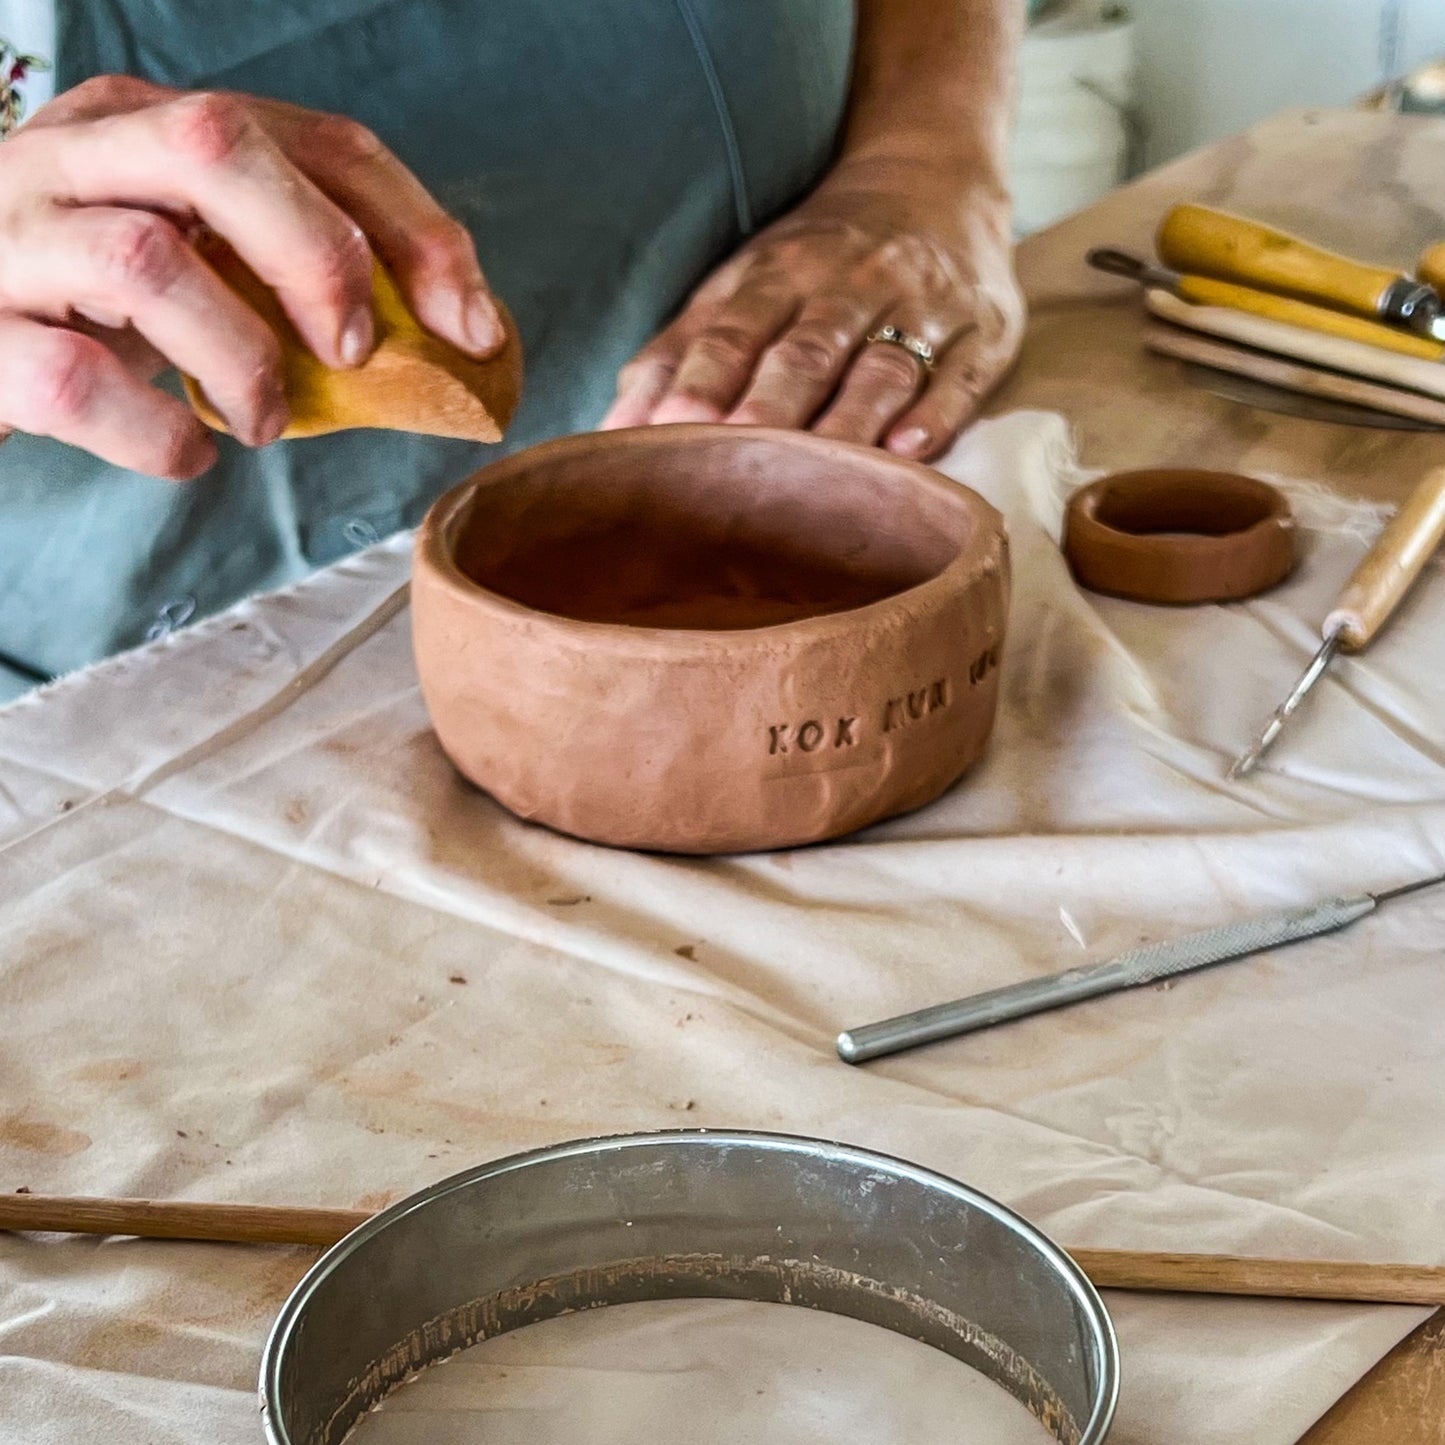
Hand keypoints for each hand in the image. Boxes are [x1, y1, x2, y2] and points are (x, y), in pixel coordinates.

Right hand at [0, 76, 502, 477]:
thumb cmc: (86, 303)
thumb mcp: (192, 256)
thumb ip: (286, 268)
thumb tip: (445, 335)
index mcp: (153, 124)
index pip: (317, 140)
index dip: (415, 231)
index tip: (473, 327)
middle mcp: (79, 154)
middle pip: (219, 149)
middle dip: (320, 259)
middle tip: (353, 351)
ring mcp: (15, 236)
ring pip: (147, 261)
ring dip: (242, 362)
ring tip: (265, 424)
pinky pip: (75, 380)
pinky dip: (157, 433)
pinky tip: (188, 453)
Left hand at [600, 163, 1022, 460]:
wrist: (935, 181)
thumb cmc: (815, 261)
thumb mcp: (741, 285)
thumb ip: (678, 352)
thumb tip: (609, 432)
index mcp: (774, 275)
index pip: (731, 333)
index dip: (698, 384)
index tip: (665, 436)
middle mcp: (845, 285)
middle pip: (803, 351)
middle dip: (766, 407)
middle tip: (732, 462)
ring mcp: (918, 306)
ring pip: (878, 366)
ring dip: (845, 421)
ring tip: (817, 477)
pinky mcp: (981, 332)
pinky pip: (959, 375)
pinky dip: (934, 415)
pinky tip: (908, 453)